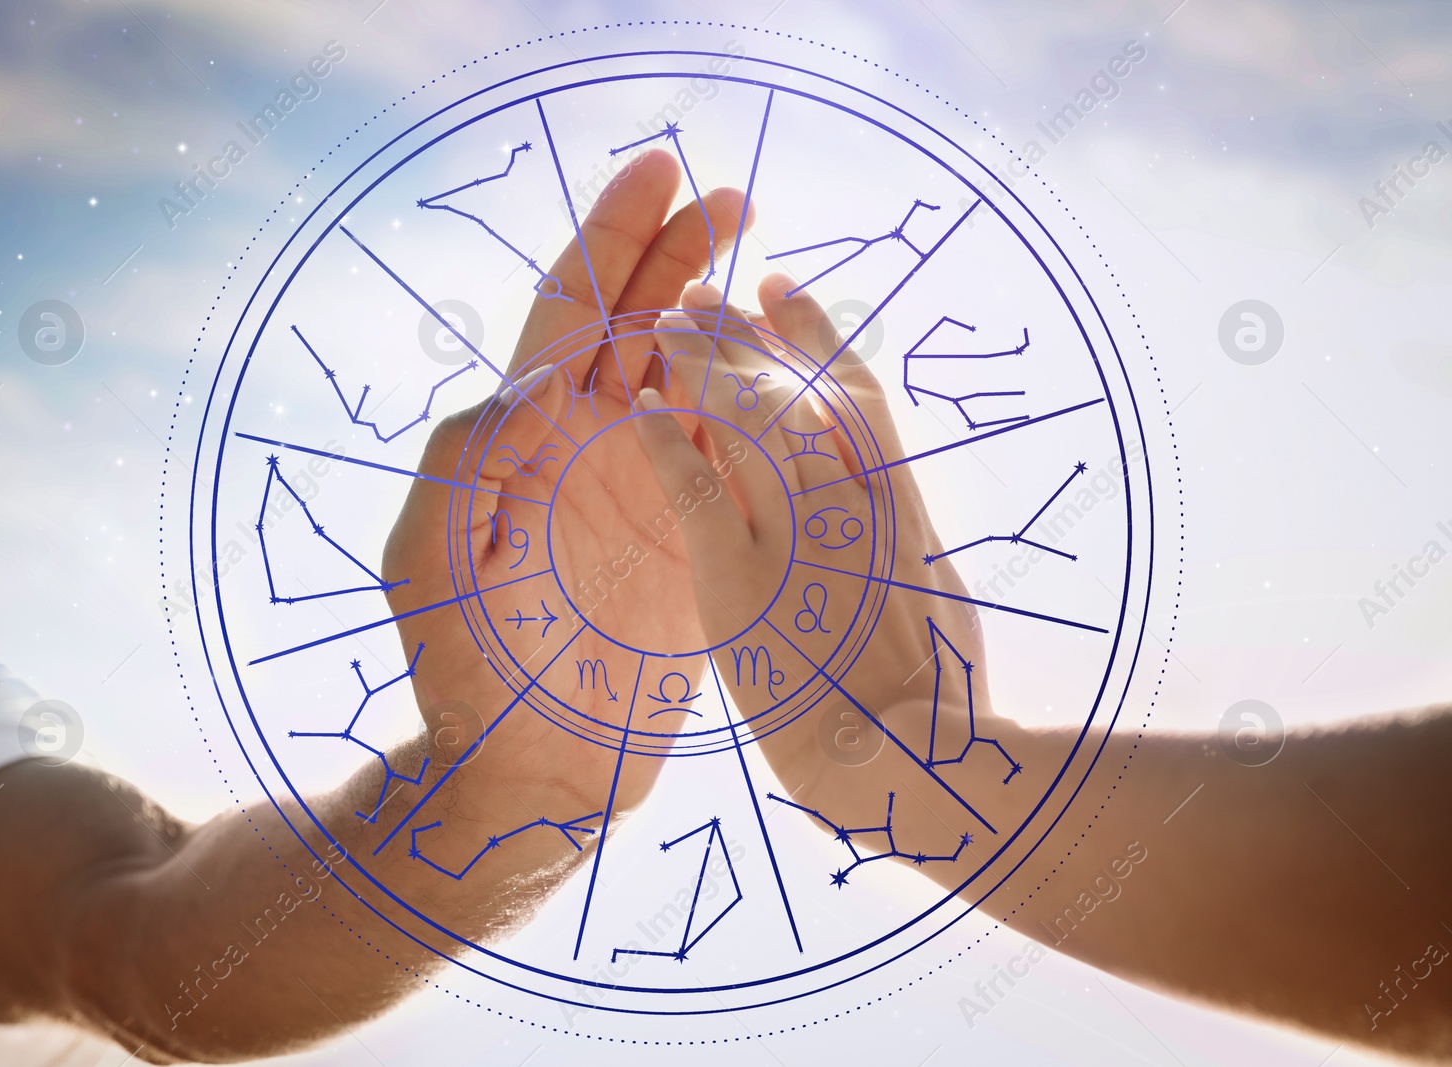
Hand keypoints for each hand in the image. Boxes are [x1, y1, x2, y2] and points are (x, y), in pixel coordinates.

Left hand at [380, 150, 750, 832]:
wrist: (533, 772)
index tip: (660, 169)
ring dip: (732, 316)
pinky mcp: (699, 535)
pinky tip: (794, 366)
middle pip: (642, 320)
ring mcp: (648, 487)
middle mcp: (588, 446)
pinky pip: (741, 448)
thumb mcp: (432, 559)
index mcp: (526, 435)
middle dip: (684, 251)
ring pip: (698, 374)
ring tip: (771, 271)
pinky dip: (766, 400)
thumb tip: (534, 379)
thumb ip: (467, 458)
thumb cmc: (467, 672)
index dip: (613, 235)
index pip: (571, 308)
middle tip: (738, 197)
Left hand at [631, 275, 1030, 863]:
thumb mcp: (943, 601)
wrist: (911, 768)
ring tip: (673, 318)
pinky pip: (699, 490)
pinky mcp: (744, 580)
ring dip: (706, 362)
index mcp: (901, 508)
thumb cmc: (938, 705)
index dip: (816, 335)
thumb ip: (906, 541)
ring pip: (749, 419)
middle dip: (748, 330)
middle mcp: (853, 503)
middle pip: (793, 387)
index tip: (786, 292)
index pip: (852, 395)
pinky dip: (668, 442)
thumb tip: (892, 499)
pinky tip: (640, 407)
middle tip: (711, 289)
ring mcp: (801, 536)